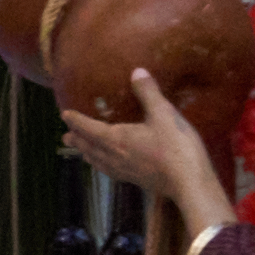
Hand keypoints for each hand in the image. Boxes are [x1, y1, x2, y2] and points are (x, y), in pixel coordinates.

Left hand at [54, 83, 231, 235]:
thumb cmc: (176, 146)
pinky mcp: (136, 180)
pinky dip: (102, 165)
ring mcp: (125, 171)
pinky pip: (111, 171)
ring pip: (99, 162)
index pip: (89, 128)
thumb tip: (137, 72)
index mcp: (116, 139)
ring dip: (87, 154)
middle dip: (78, 140)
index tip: (64, 114)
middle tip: (66, 135)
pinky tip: (110, 167)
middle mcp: (115, 157)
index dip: (76, 120)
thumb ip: (148, 93)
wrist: (190, 182)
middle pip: (90, 147)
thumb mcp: (163, 114)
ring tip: (82, 152)